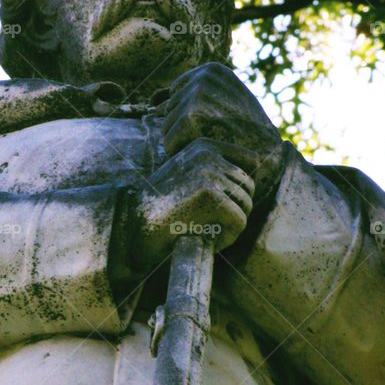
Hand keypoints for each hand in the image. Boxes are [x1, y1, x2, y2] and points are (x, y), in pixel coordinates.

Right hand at [125, 137, 256, 272]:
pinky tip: (205, 238)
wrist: (132, 226)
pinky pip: (239, 222)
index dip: (240, 188)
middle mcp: (209, 155)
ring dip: (230, 225)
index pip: (249, 161)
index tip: (221, 205)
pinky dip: (226, 237)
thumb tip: (252, 172)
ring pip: (245, 205)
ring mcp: (211, 174)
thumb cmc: (159, 208)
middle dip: (235, 209)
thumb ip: (214, 170)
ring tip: (204, 230)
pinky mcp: (212, 197)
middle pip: (248, 186)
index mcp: (204, 146)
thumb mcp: (185, 175)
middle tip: (209, 224)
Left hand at [157, 62, 282, 198]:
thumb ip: (189, 97)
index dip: (190, 116)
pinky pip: (169, 142)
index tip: (214, 125)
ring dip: (184, 142)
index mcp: (211, 70)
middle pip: (169, 111)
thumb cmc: (245, 134)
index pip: (176, 94)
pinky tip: (207, 152)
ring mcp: (197, 94)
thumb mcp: (222, 104)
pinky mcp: (191, 116)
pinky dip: (183, 154)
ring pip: (166, 127)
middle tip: (217, 136)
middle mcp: (203, 77)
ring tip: (214, 142)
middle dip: (185, 130)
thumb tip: (153, 102)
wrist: (267, 157)